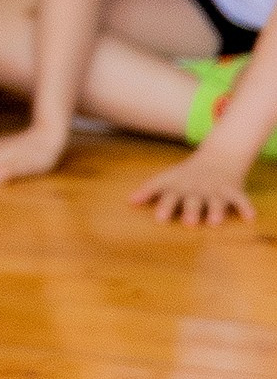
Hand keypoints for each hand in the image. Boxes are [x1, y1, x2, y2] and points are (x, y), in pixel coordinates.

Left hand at [132, 143, 258, 228]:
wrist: (218, 156)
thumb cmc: (187, 174)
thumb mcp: (168, 178)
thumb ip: (150, 191)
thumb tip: (129, 202)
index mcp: (179, 186)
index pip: (169, 195)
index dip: (163, 206)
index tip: (159, 219)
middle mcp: (196, 188)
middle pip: (193, 200)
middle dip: (190, 210)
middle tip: (187, 222)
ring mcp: (215, 189)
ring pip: (215, 201)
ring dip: (215, 210)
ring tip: (213, 221)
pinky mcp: (232, 190)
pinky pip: (240, 199)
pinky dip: (245, 207)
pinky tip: (250, 217)